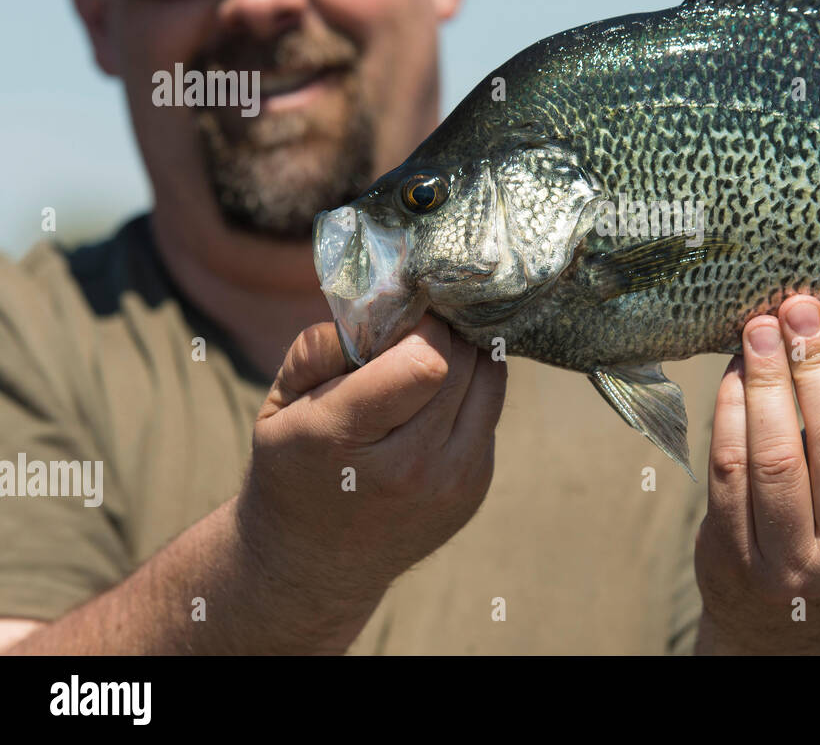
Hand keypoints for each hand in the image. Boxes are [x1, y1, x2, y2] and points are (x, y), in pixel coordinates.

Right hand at [237, 316, 506, 614]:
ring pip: (490, 382)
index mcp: (347, 437)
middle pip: (464, 363)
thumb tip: (383, 301)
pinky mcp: (476, 489)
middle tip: (418, 330)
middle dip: (445, 333)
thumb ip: (325, 345)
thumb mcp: (283, 402)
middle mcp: (411, 467)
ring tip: (429, 361)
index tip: (405, 316)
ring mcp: (452, 483)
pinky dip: (470, 394)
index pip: (426, 361)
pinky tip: (435, 403)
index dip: (422, 325)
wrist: (313, 563)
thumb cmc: (294, 465)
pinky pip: (490, 412)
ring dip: (466, 358)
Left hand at [694, 296, 819, 653]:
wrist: (793, 624)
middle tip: (798, 307)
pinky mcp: (738, 560)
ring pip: (778, 457)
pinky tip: (734, 375)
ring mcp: (795, 562)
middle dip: (816, 363)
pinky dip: (729, 414)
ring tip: (761, 329)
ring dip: (768, 382)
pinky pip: (730, 473)